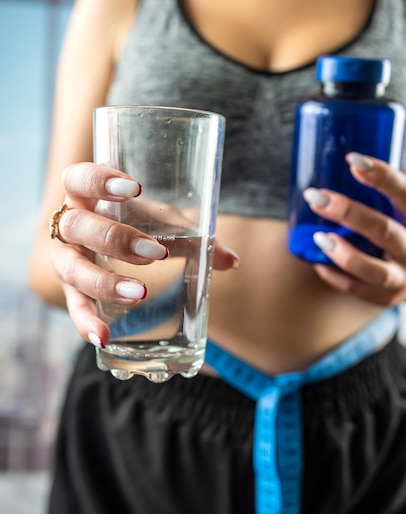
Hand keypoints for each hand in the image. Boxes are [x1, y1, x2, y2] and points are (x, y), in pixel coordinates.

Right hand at [50, 162, 238, 346]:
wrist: (104, 248)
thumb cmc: (135, 226)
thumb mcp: (161, 225)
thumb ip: (192, 238)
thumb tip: (231, 261)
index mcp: (85, 196)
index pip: (79, 177)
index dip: (99, 179)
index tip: (134, 188)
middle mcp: (69, 225)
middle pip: (77, 225)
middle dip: (115, 239)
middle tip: (154, 252)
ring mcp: (66, 259)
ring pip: (72, 268)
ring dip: (104, 282)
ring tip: (140, 293)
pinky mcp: (71, 290)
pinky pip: (74, 307)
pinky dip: (86, 322)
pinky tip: (102, 336)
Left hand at [303, 152, 405, 306]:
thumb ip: (383, 198)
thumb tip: (331, 169)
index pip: (405, 194)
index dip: (381, 175)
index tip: (352, 159)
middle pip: (384, 230)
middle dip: (348, 212)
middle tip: (315, 196)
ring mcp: (403, 277)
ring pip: (374, 270)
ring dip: (344, 253)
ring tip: (318, 237)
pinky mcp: (386, 298)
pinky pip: (357, 289)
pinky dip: (335, 276)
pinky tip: (316, 263)